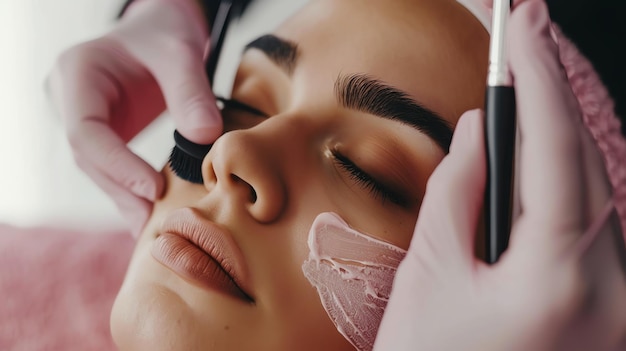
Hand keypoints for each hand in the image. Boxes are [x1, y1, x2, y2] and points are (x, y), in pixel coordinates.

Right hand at [46, 0, 221, 235]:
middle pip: (90, 158)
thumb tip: (207, 137)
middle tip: (157, 222)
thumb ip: (191, 92)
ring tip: (158, 227)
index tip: (152, 189)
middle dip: (124, 191)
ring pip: (99, 169)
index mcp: (77, 74)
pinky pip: (113, 167)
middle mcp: (71, 100)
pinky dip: (134, 191)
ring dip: (129, 199)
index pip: (86, 131)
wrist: (159, 31)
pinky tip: (154, 215)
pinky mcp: (103, 135)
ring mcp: (84, 120)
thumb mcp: (180, 53)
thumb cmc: (165, 34)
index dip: (117, 165)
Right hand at [374, 1, 625, 349]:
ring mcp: (618, 301)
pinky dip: (563, 180)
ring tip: (528, 81)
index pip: (556, 151)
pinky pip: (592, 224)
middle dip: (552, 93)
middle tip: (527, 31)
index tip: (524, 25)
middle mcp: (611, 290)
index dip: (538, 79)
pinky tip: (542, 152)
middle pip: (586, 162)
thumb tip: (472, 133)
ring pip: (595, 191)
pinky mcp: (608, 306)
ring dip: (557, 134)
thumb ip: (457, 191)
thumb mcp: (430, 271)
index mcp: (560, 280)